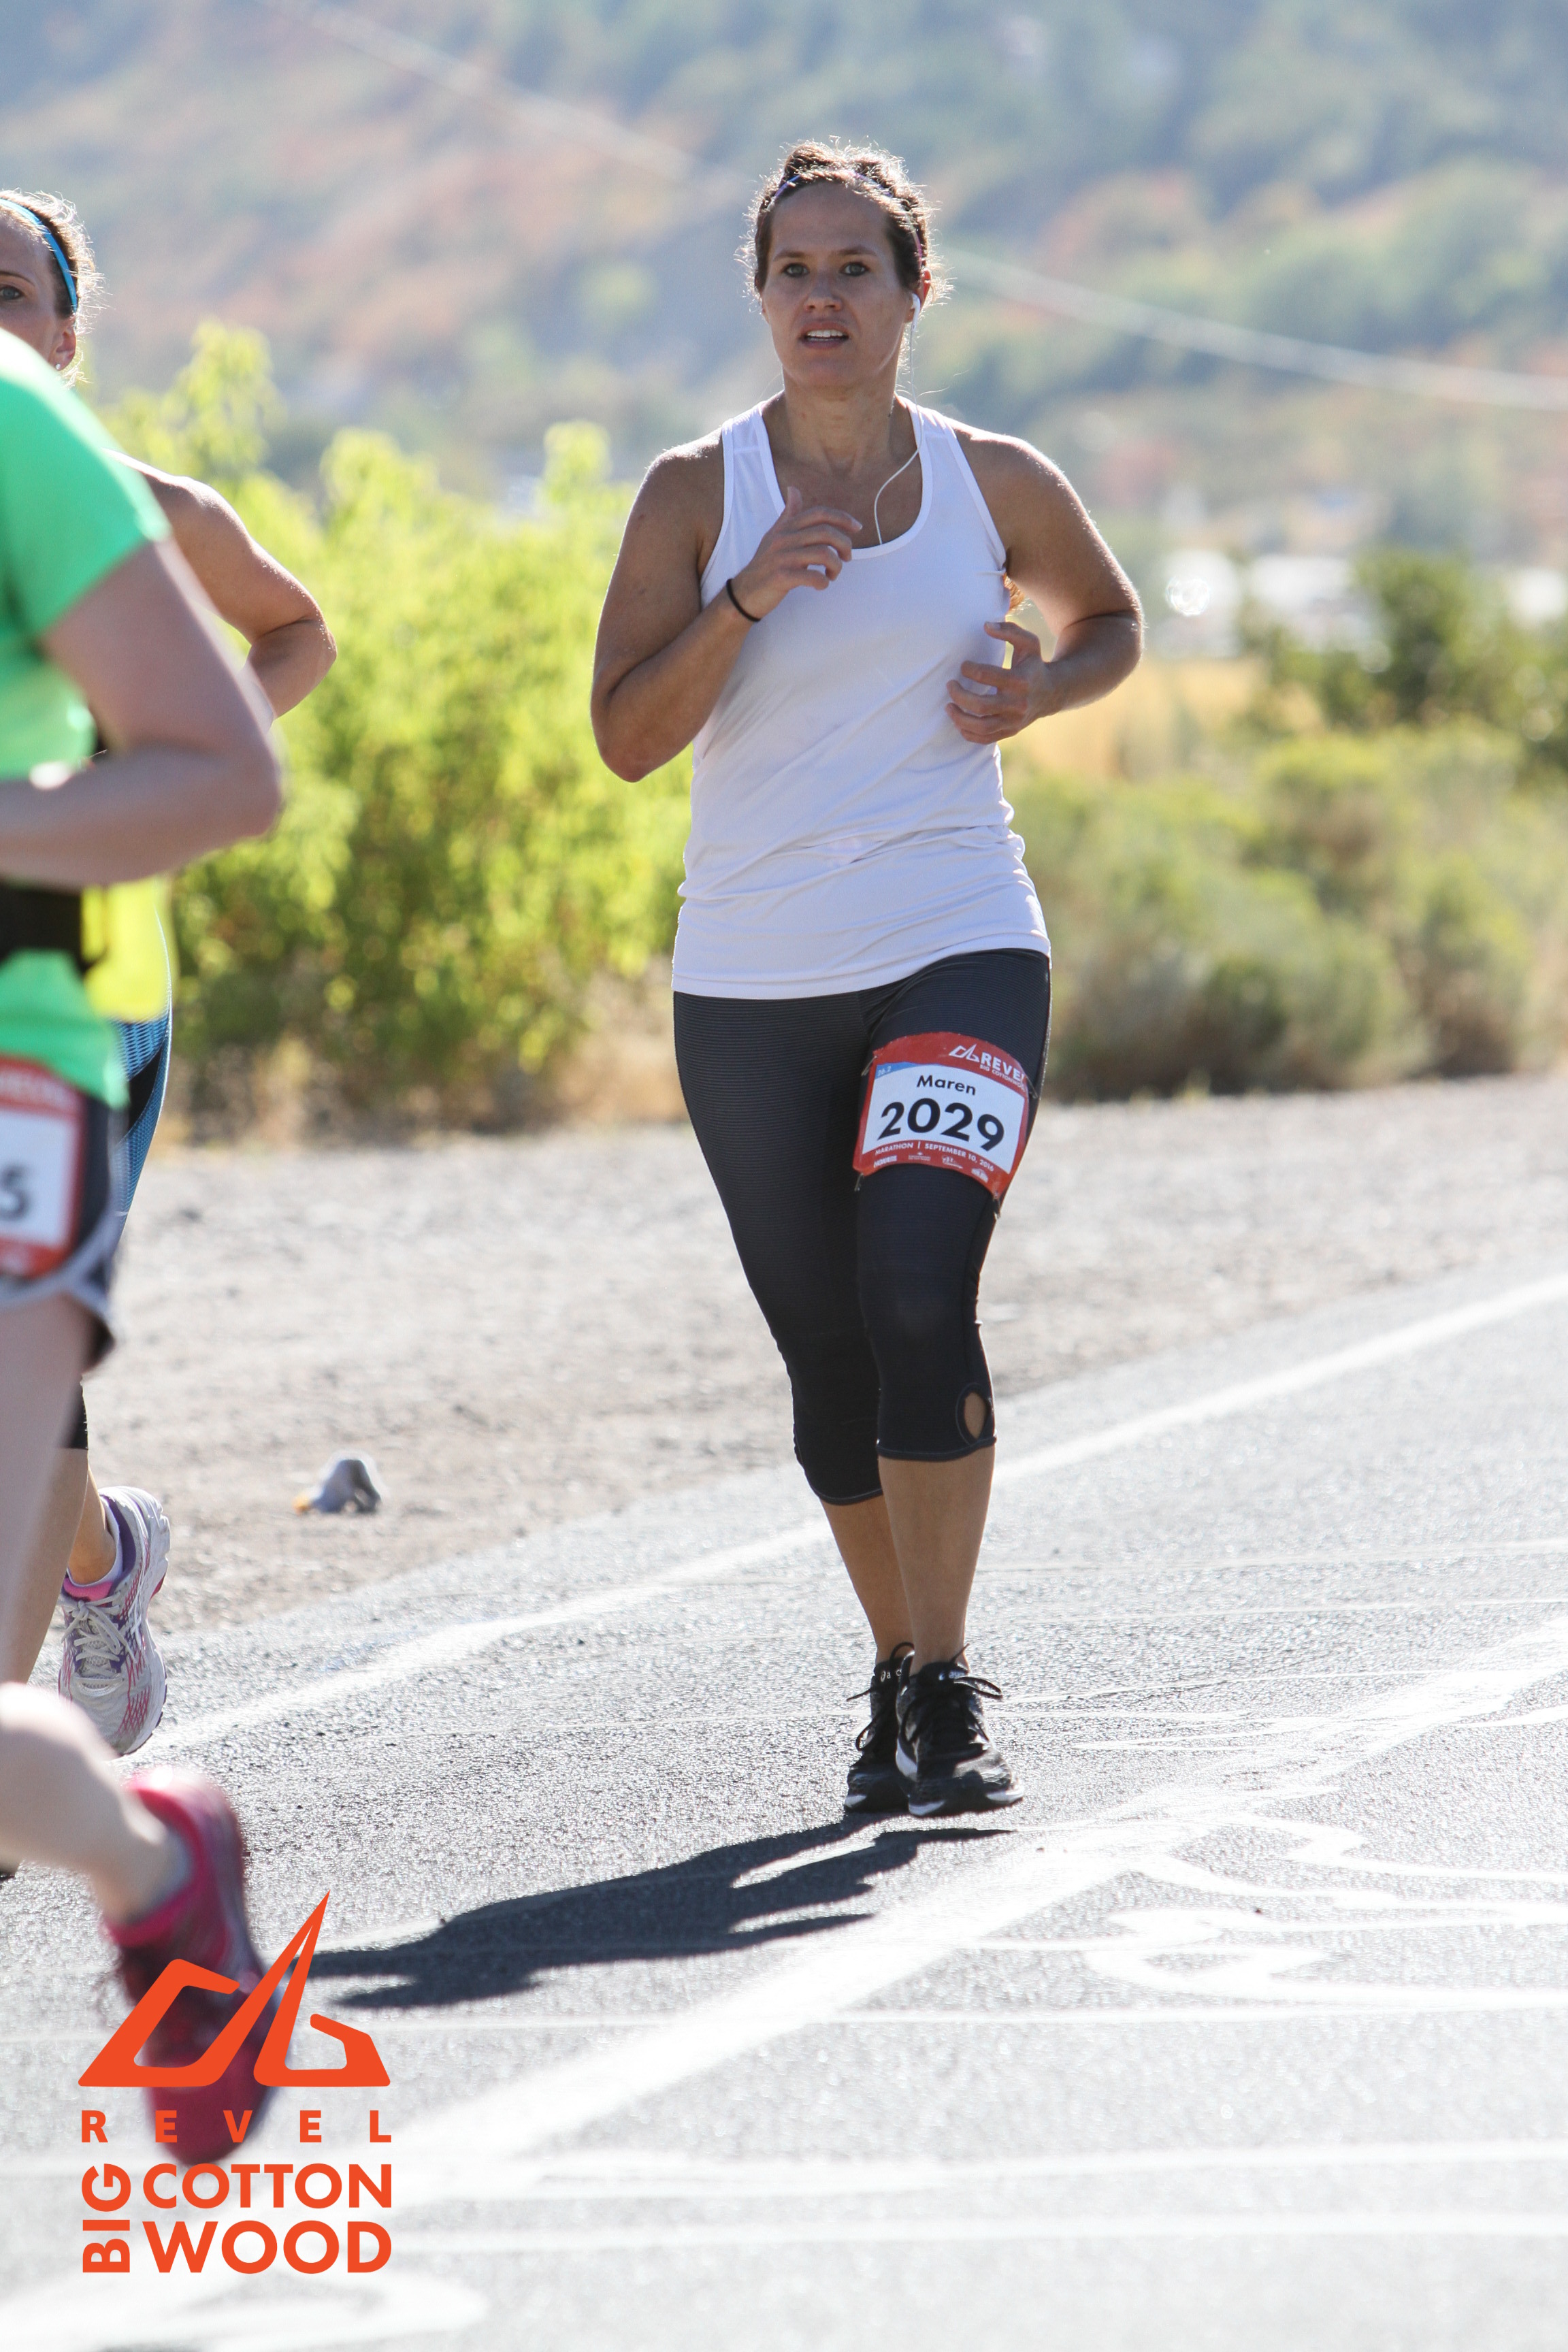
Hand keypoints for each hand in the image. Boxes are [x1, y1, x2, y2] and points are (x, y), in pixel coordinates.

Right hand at [730, 485, 861, 618]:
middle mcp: (784, 539)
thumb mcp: (774, 535)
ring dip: (836, 566)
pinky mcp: (781, 577)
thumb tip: (794, 490)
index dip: (842, 518)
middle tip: (847, 558)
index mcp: (786, 528)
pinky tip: (821, 585)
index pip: (819, 514)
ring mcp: (782, 558)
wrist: (744, 593)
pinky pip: (812, 577)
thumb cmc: (764, 564)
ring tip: (833, 574)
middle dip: (844, 544)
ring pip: (823, 554)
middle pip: (825, 533)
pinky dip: (823, 582)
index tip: (857, 528)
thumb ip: (788, 515)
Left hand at [945, 621, 1056, 743]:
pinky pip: (985, 739)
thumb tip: (986, 626)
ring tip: (948, 707)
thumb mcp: (1028, 642)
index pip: (988, 676)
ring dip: (959, 718)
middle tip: (950, 685)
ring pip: (981, 727)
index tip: (963, 666)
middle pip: (981, 705)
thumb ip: (1009, 630)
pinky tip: (959, 722)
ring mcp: (1014, 721)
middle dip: (959, 695)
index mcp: (1021, 681)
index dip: (970, 670)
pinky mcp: (1009, 732)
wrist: (1051, 692)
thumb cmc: (1034, 664)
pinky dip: (968, 734)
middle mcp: (1018, 704)